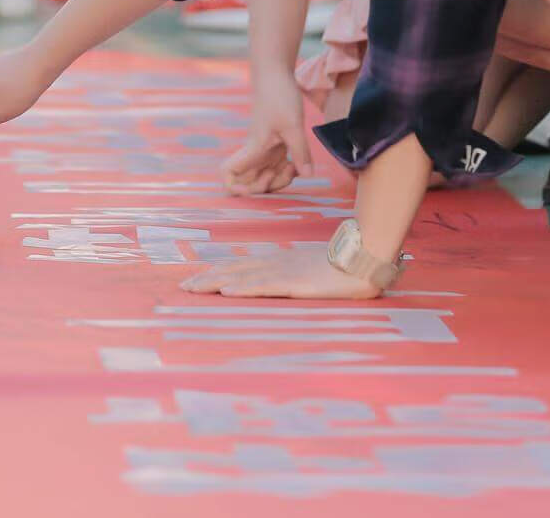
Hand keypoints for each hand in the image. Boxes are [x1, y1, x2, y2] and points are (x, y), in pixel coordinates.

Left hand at [180, 246, 383, 298]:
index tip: (196, 277)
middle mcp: (276, 263)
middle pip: (234, 268)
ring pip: (242, 277)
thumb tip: (285, 279)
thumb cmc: (344, 265)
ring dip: (215, 282)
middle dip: (207, 277)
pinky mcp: (294, 283)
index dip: (218, 270)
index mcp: (280, 260)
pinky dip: (243, 288)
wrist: (365, 257)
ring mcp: (284, 272)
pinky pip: (264, 286)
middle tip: (184, 287)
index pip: (242, 264)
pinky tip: (226, 291)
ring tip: (193, 288)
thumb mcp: (314, 269)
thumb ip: (297, 272)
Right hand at [221, 66, 313, 196]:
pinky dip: (286, 170)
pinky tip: (299, 162)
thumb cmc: (279, 96)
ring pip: (265, 176)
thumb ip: (301, 152)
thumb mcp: (294, 126)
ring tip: (296, 167)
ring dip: (279, 179)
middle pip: (251, 183)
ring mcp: (263, 148)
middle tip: (288, 173)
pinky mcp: (273, 143)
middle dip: (269, 187)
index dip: (236, 189)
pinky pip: (275, 166)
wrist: (275, 73)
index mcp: (253, 149)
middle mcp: (255, 152)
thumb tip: (307, 176)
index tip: (257, 188)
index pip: (228, 175)